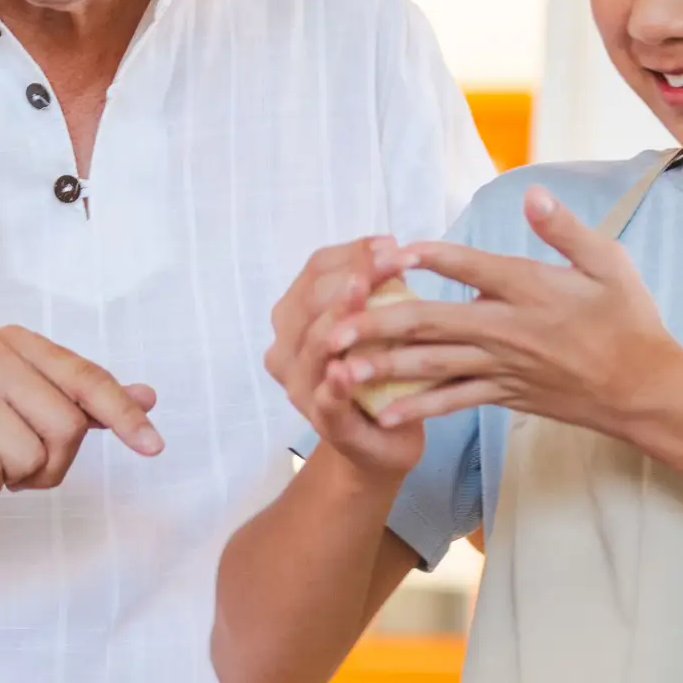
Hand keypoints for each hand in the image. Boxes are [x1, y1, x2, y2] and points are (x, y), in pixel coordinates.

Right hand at [0, 327, 162, 521]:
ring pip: (30, 457)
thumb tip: (148, 396)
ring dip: (16, 479)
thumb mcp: (39, 412)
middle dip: (53, 464)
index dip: (125, 416)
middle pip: (66, 426)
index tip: (154, 447)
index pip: (88, 379)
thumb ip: (90, 404)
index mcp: (18, 343)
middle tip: (23, 466)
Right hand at [264, 236, 451, 487]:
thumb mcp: (377, 324)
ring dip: (339, 317)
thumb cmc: (378, 373)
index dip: (351, 253)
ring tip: (363, 292)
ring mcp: (302, 389)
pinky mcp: (324, 423)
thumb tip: (391, 248)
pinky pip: (325, 401)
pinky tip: (344, 372)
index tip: (390, 243)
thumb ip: (376, 291)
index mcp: (295, 319)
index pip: (316, 273)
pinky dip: (333, 385)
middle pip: (312, 302)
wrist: (381, 440)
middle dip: (354, 275)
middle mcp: (288, 351)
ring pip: (313, 345)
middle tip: (394, 259)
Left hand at [353, 188, 682, 442]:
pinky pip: (453, 401)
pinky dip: (418, 407)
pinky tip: (382, 411)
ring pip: (433, 366)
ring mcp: (503, 367)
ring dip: (384, 366)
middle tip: (335, 323)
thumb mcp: (609, 264)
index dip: (427, 257)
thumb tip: (533, 194)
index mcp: (530, 289)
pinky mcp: (503, 395)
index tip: (388, 251)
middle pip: (432, 322)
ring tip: (340, 368)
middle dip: (379, 322)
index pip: (469, 266)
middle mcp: (509, 329)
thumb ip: (566, 230)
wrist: (643, 390)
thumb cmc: (628, 321)